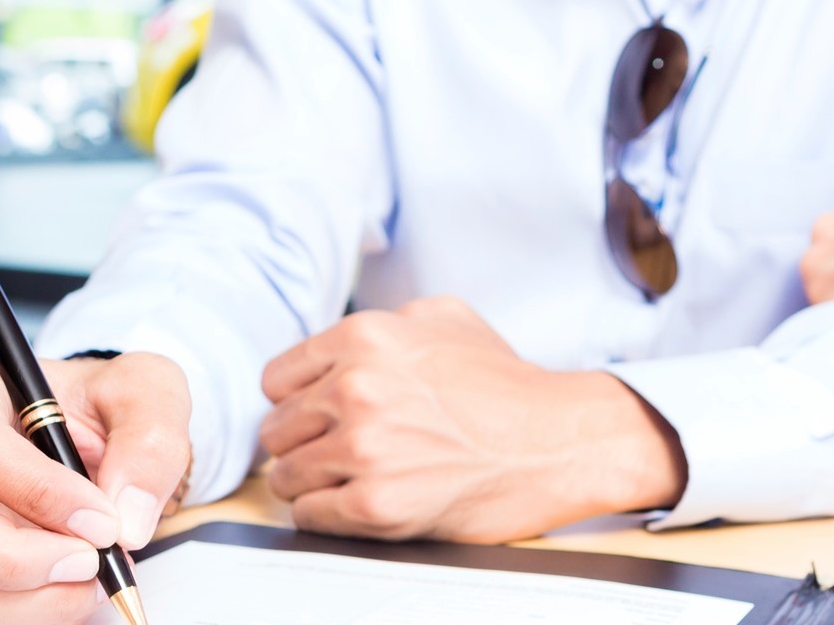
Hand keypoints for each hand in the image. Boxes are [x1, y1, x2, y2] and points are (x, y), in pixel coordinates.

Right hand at [0, 351, 191, 623]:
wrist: (95, 436)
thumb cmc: (103, 406)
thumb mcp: (148, 396)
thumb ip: (148, 444)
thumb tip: (125, 520)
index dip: (34, 492)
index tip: (100, 524)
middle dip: (16, 558)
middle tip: (88, 565)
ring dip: (17, 598)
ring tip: (84, 585)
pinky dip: (11, 611)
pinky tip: (58, 594)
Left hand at [259, 297, 684, 541]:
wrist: (557, 441)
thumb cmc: (506, 385)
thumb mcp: (446, 316)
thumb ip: (383, 320)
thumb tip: (336, 348)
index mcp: (365, 337)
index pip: (276, 379)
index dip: (298, 399)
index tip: (319, 414)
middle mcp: (356, 388)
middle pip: (276, 429)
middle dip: (304, 442)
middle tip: (338, 449)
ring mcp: (364, 449)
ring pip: (287, 476)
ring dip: (314, 482)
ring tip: (352, 479)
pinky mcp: (375, 505)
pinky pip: (309, 516)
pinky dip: (326, 515)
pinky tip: (358, 503)